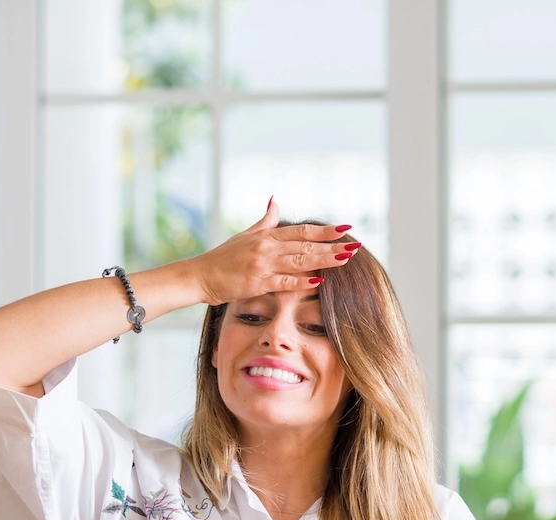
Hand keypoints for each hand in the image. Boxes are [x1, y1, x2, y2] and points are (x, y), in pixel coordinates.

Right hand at [185, 198, 357, 305]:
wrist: (200, 276)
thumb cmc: (223, 258)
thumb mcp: (245, 235)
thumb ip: (265, 220)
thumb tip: (276, 200)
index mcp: (267, 236)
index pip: (301, 231)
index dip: (324, 230)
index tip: (345, 229)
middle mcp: (267, 247)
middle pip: (306, 245)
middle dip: (332, 245)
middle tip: (355, 246)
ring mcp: (262, 264)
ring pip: (299, 261)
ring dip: (324, 260)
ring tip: (345, 259)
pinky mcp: (256, 282)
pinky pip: (283, 282)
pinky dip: (301, 281)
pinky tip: (319, 281)